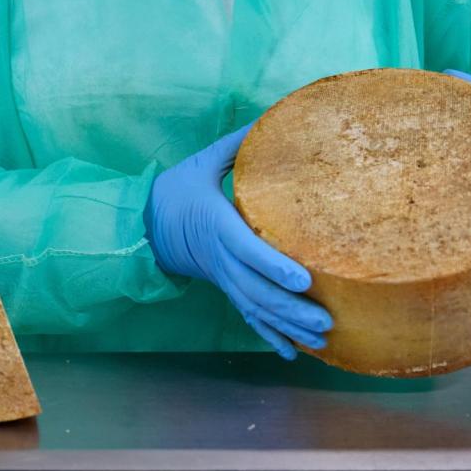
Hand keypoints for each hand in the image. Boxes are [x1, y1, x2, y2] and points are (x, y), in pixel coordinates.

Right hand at [145, 126, 332, 358]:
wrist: (145, 223)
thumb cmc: (176, 189)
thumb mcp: (201, 162)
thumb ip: (235, 145)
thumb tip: (269, 118)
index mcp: (216, 225)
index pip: (247, 249)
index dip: (274, 266)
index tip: (303, 279)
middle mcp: (220, 257)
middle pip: (257, 289)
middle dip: (291, 308)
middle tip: (326, 320)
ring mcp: (221, 276)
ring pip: (256, 307)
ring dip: (288, 325)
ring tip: (322, 338)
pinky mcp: (223, 286)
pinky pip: (247, 315)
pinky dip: (270, 335)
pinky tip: (293, 353)